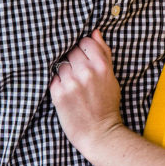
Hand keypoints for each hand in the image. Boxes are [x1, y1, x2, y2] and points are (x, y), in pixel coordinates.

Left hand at [50, 30, 122, 158]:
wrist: (99, 134)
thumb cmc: (107, 105)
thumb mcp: (111, 77)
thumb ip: (103, 53)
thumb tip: (95, 32)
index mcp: (101, 66)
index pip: (85, 42)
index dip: (84, 49)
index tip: (84, 58)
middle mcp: (85, 72)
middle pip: (71, 51)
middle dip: (73, 60)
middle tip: (78, 74)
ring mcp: (71, 82)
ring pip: (61, 64)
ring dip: (64, 72)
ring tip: (73, 85)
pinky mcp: (58, 93)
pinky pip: (53, 78)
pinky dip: (58, 83)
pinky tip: (66, 92)